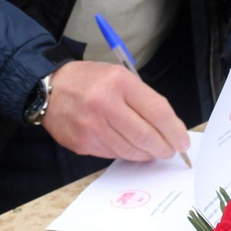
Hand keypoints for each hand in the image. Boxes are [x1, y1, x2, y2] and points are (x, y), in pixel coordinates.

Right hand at [42, 61, 189, 162]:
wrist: (48, 89)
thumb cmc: (89, 81)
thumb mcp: (118, 76)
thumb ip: (142, 99)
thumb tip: (167, 127)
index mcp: (119, 83)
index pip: (157, 112)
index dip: (175, 130)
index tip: (182, 140)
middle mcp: (105, 104)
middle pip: (146, 136)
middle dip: (165, 147)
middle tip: (171, 151)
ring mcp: (92, 127)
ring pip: (131, 150)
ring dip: (147, 154)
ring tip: (154, 151)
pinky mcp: (82, 143)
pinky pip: (113, 154)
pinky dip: (127, 154)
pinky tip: (131, 149)